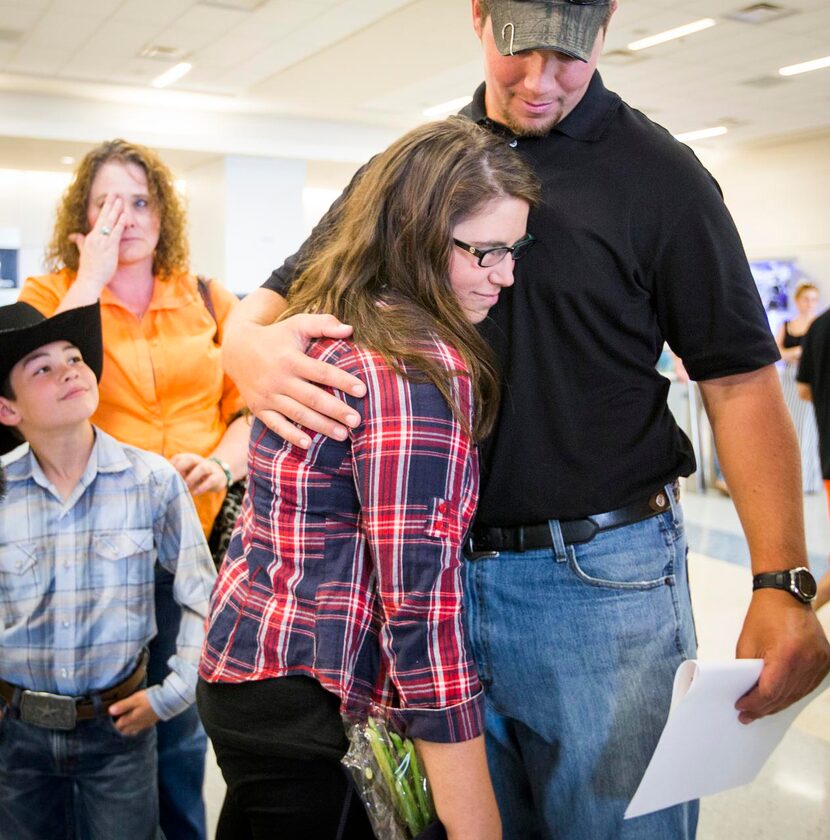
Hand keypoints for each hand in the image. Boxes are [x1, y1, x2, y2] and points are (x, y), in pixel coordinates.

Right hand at [70, 194, 126, 292]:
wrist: (89, 279)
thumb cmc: (88, 268)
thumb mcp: (82, 252)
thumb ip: (79, 242)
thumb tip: (73, 235)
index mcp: (90, 237)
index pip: (99, 220)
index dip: (104, 209)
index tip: (108, 200)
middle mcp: (95, 237)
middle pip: (103, 217)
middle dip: (109, 204)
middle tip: (115, 193)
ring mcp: (102, 241)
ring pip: (110, 222)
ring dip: (116, 210)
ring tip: (121, 200)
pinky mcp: (109, 248)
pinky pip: (116, 233)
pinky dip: (120, 224)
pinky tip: (124, 216)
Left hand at [108, 689, 159, 734]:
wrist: (167, 701)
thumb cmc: (149, 699)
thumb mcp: (135, 699)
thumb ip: (123, 705)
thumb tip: (110, 711)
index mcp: (130, 719)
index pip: (117, 726)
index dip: (111, 725)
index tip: (106, 724)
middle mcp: (136, 724)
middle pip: (124, 731)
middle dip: (118, 730)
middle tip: (112, 728)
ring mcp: (143, 725)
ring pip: (131, 732)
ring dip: (126, 732)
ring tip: (122, 730)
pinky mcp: (150, 723)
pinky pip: (139, 729)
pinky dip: (135, 730)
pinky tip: (135, 728)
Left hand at [169, 452, 227, 494]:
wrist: (219, 475)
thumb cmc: (197, 475)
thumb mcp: (186, 472)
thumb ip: (175, 473)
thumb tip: (158, 476)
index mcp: (190, 458)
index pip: (178, 458)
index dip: (171, 465)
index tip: (164, 476)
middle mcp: (200, 461)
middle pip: (190, 459)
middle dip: (180, 468)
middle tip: (174, 479)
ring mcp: (210, 468)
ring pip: (202, 468)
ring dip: (192, 477)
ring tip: (185, 486)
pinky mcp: (217, 477)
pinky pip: (211, 480)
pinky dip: (203, 486)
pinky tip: (195, 492)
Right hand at [224, 305, 366, 447]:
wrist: (237, 349)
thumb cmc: (276, 336)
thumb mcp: (297, 324)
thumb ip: (323, 324)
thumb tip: (350, 329)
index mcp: (290, 359)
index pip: (321, 372)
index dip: (342, 381)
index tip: (363, 390)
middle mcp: (278, 378)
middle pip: (312, 398)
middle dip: (336, 410)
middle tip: (357, 420)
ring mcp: (267, 395)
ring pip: (297, 414)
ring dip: (321, 426)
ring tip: (343, 435)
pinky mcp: (259, 408)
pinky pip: (275, 425)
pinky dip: (291, 435)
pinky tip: (309, 444)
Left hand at [735, 588, 829, 722]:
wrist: (786, 596)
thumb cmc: (764, 616)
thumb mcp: (747, 643)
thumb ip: (748, 670)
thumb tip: (745, 692)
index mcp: (786, 654)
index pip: (770, 691)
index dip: (754, 703)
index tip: (741, 708)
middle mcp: (808, 660)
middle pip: (784, 696)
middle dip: (764, 708)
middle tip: (747, 716)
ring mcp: (820, 662)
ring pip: (797, 694)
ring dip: (778, 704)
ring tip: (760, 710)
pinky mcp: (825, 661)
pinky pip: (808, 685)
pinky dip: (793, 693)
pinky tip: (779, 698)